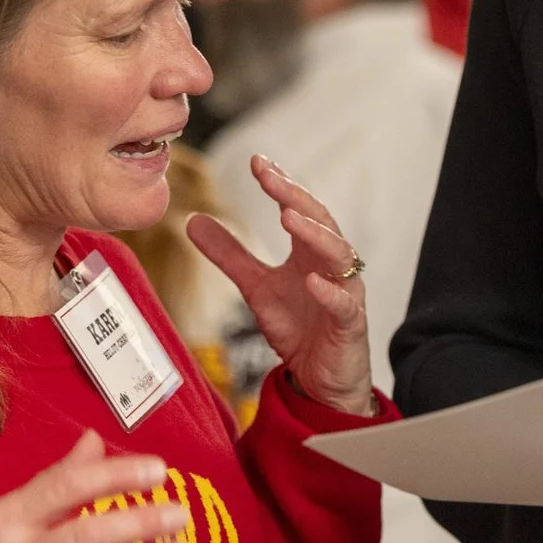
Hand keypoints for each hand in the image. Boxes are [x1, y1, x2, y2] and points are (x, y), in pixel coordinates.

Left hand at [187, 156, 375, 415]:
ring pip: (338, 255)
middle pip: (321, 221)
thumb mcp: (256, 287)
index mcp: (310, 252)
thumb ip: (230, 255)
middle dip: (296, 198)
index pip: (300, 208)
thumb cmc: (299, 328)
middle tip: (270, 178)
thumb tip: (193, 220)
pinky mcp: (349, 324)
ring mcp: (344, 292)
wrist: (321, 380)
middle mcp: (331, 265)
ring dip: (315, 235)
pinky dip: (330, 291)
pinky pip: (343, 304)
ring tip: (289, 218)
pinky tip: (312, 280)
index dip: (281, 185)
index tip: (257, 162)